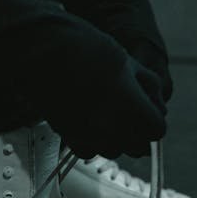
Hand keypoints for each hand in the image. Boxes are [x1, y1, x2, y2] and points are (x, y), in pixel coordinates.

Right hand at [45, 54, 166, 159]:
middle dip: (139, 130)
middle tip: (131, 108)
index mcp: (127, 104)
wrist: (39, 48)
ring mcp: (86, 132)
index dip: (154, 117)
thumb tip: (157, 102)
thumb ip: (148, 85)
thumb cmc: (83, 46)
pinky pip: (90, 150)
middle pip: (138, 146)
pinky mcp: (67, 133)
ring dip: (118, 137)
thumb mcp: (126, 59)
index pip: (156, 129)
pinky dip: (94, 141)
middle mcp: (108, 125)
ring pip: (115, 151)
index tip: (148, 107)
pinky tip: (91, 121)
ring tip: (109, 113)